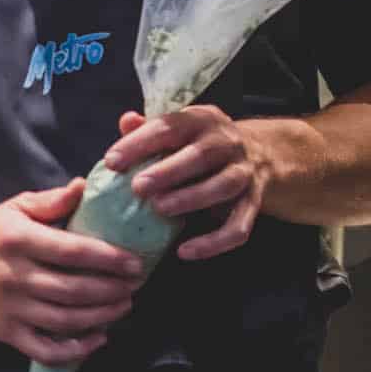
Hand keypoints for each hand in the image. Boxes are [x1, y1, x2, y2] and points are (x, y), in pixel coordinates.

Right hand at [0, 179, 144, 362]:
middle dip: (113, 289)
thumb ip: (52, 200)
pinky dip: (75, 351)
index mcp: (19, 240)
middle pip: (74, 289)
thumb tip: (85, 187)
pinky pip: (45, 350)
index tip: (134, 262)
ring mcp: (11, 308)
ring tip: (124, 306)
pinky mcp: (7, 333)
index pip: (72, 251)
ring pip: (65, 320)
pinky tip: (97, 340)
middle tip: (135, 285)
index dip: (108, 258)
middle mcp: (15, 276)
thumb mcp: (16, 208)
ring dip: (102, 316)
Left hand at [103, 106, 267, 260]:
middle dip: (168, 171)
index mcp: (202, 119)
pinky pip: (239, 226)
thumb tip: (126, 121)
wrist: (259, 154)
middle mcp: (227, 142)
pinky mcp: (254, 202)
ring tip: (160, 210)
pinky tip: (185, 252)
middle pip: (200, 155)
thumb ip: (149, 128)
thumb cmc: (199, 143)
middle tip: (138, 187)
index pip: (170, 126)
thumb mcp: (179, 130)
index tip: (111, 162)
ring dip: (191, 199)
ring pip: (223, 186)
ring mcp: (244, 172)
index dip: (140, 143)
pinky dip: (214, 242)